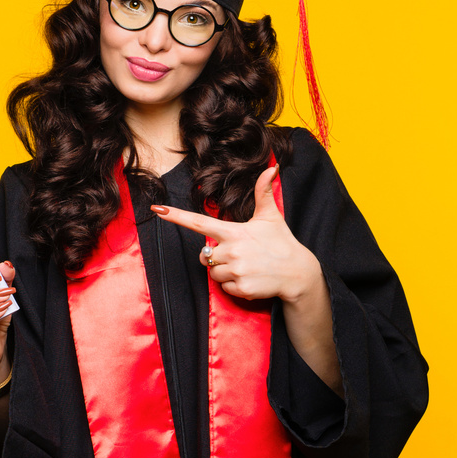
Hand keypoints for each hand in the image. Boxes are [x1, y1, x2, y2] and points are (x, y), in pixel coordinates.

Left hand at [151, 166, 321, 303]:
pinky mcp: (241, 288)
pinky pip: (224, 288)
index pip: (199, 222)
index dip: (176, 216)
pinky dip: (234, 286)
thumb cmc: (282, 243)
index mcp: (233, 232)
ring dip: (224, 272)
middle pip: (205, 256)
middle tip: (239, 255)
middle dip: (216, 257)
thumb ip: (263, 193)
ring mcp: (236, 270)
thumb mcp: (271, 216)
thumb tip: (270, 168)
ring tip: (246, 267)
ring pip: (213, 273)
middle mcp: (231, 251)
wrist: (299, 273)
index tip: (158, 210)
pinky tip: (250, 279)